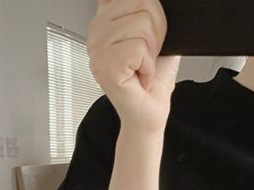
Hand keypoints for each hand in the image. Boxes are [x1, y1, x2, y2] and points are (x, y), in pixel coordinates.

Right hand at [88, 0, 181, 135]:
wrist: (150, 113)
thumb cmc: (151, 81)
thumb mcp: (158, 37)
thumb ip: (152, 12)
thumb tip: (156, 1)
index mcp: (105, 19)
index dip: (151, 13)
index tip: (147, 39)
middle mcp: (96, 32)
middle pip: (141, 4)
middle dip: (155, 33)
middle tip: (146, 58)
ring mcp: (97, 50)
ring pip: (141, 25)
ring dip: (151, 52)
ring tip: (142, 67)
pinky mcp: (106, 67)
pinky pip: (138, 47)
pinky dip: (148, 66)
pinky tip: (140, 77)